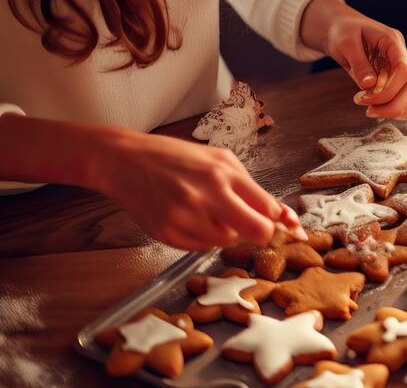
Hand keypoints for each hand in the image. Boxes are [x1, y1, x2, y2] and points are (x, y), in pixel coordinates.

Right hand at [93, 131, 296, 250]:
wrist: (124, 160)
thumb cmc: (175, 157)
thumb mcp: (219, 159)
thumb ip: (250, 187)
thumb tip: (282, 215)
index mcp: (224, 172)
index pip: (268, 209)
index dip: (276, 220)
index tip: (276, 222)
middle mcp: (207, 194)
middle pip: (256, 232)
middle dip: (259, 233)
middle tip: (249, 226)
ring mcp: (185, 216)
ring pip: (227, 242)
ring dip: (225, 233)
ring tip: (209, 213)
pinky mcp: (167, 232)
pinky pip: (200, 248)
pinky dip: (202, 238)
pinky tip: (189, 218)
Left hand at [302, 0, 406, 117]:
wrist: (342, 30)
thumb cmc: (344, 31)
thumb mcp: (346, 43)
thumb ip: (359, 63)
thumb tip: (370, 85)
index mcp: (393, 42)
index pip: (404, 70)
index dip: (390, 90)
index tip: (366, 99)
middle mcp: (402, 56)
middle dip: (392, 105)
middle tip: (367, 110)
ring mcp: (401, 69)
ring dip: (392, 108)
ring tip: (368, 109)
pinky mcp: (396, 79)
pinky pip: (403, 99)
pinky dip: (392, 108)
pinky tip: (374, 109)